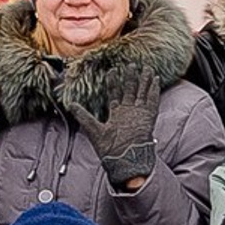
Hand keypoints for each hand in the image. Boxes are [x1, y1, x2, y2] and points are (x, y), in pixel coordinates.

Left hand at [65, 64, 160, 191]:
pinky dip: (153, 90)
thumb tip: (70, 105)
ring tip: (146, 68)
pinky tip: (154, 80)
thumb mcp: (92, 129)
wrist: (124, 160)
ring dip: (144, 80)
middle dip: (131, 78)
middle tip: (131, 65)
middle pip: (131, 91)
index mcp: (117, 114)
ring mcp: (139, 114)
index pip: (116, 94)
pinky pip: (152, 101)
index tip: (112, 70)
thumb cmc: (109, 149)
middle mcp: (129, 112)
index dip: (114, 82)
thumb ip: (83, 116)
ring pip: (143, 93)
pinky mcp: (147, 117)